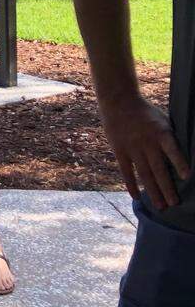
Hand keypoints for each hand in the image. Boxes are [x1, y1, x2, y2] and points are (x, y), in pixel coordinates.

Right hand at [99, 93, 189, 207]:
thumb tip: (185, 156)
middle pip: (158, 169)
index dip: (179, 162)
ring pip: (144, 173)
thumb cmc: (146, 112)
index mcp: (161, 133)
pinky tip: (137, 197)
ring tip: (161, 206)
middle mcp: (147, 143)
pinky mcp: (120, 150)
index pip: (172, 149)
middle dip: (167, 188)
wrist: (118, 100)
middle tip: (174, 204)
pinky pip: (126, 171)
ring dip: (153, 191)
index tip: (187, 176)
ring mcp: (132, 148)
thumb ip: (170, 137)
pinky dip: (131, 184)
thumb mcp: (163, 120)